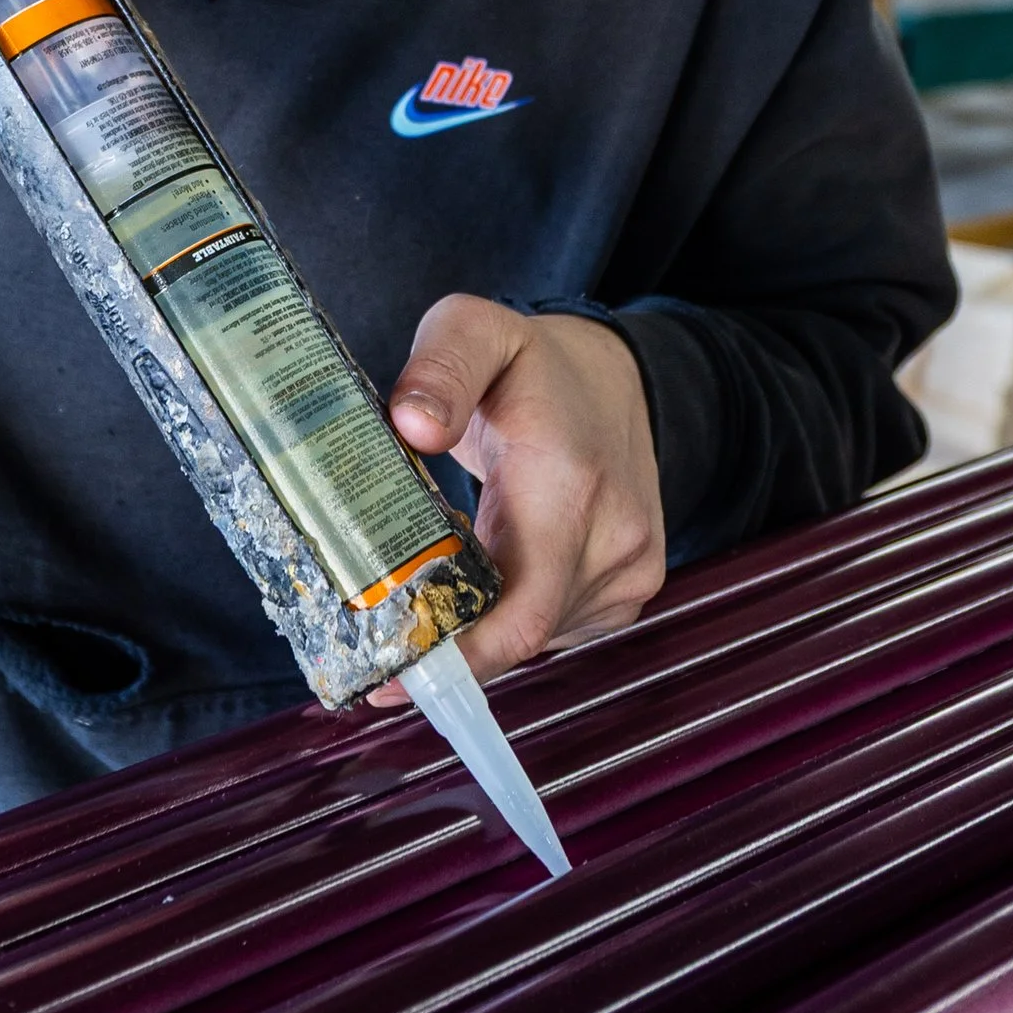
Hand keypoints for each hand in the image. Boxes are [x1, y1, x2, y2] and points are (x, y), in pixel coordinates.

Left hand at [382, 295, 666, 690]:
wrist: (617, 379)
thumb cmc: (534, 365)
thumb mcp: (474, 330)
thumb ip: (439, 367)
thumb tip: (412, 428)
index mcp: (569, 481)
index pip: (520, 610)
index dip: (457, 659)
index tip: (388, 683)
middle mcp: (614, 537)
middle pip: (519, 635)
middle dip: (448, 645)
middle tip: (381, 643)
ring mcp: (632, 570)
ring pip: (535, 638)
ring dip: (480, 628)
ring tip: (430, 593)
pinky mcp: (632, 589)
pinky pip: (558, 630)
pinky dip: (512, 619)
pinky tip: (483, 583)